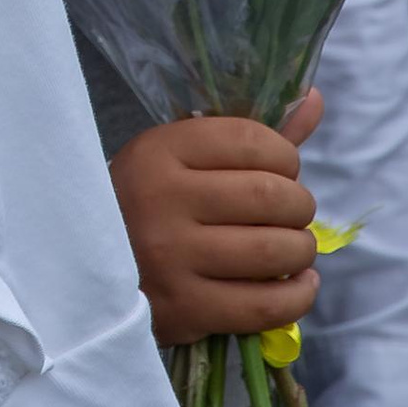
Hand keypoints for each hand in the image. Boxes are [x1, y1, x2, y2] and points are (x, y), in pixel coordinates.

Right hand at [111, 93, 323, 348]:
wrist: (92, 266)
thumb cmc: (148, 202)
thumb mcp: (181, 158)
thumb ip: (250, 133)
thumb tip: (315, 97)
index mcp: (158, 151)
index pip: (248, 140)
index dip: (284, 155)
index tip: (283, 168)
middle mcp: (162, 199)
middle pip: (269, 196)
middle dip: (299, 204)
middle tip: (292, 211)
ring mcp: (172, 257)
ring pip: (274, 251)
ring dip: (302, 249)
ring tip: (294, 246)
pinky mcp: (186, 308)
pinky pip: (267, 306)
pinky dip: (298, 295)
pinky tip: (296, 282)